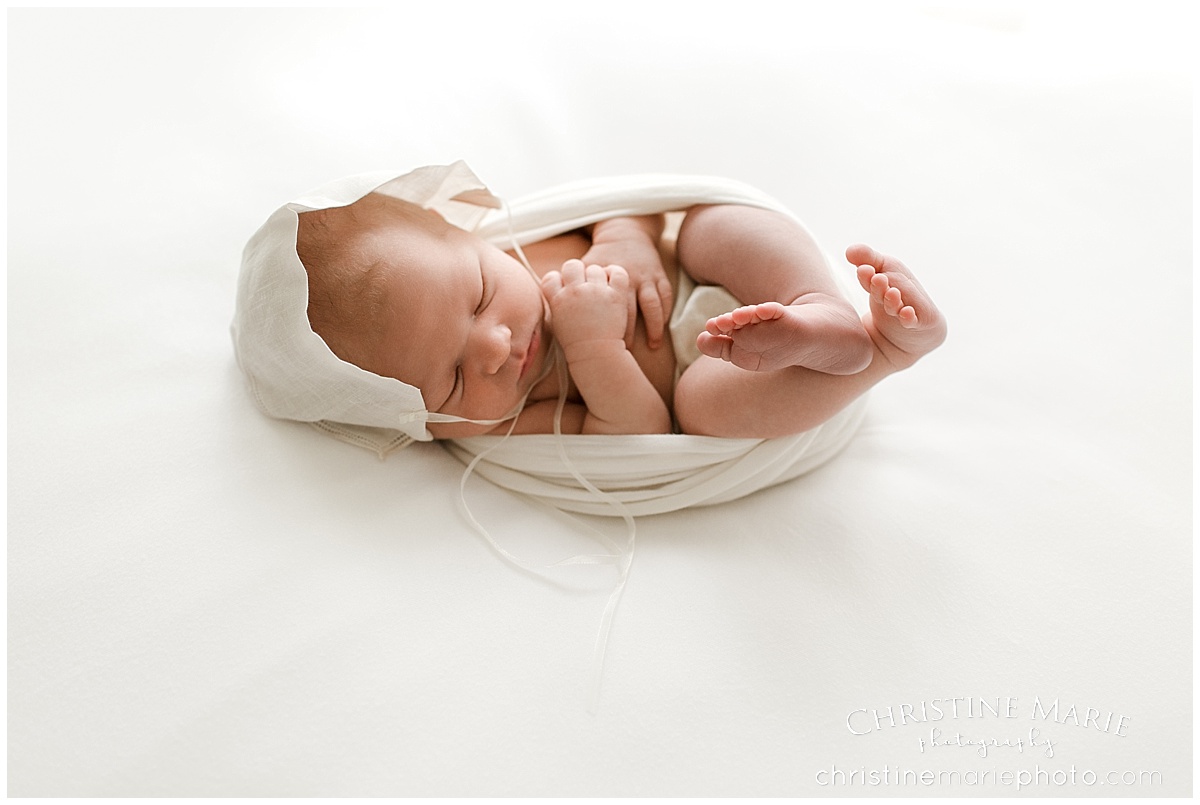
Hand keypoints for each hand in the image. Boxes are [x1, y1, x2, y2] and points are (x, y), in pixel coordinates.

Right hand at [541, 259, 629, 354]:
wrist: (596, 354)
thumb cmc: (576, 343)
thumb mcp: (557, 322)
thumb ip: (556, 303)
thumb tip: (557, 290)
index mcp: (558, 299)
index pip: (552, 276)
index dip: (558, 279)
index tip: (565, 287)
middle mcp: (575, 291)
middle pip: (572, 265)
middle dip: (577, 272)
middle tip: (583, 284)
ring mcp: (596, 291)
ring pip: (595, 268)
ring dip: (597, 276)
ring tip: (600, 289)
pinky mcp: (615, 294)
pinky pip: (616, 271)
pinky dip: (615, 273)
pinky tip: (613, 282)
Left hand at [583, 218, 673, 348]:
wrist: (625, 233)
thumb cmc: (601, 255)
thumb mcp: (586, 265)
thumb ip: (573, 283)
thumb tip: (554, 304)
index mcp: (607, 275)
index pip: (606, 306)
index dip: (606, 327)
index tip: (603, 345)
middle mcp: (629, 275)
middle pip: (630, 310)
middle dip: (628, 333)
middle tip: (624, 353)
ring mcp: (646, 275)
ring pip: (653, 305)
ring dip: (654, 327)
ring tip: (653, 345)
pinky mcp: (659, 274)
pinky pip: (666, 296)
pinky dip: (666, 313)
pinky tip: (663, 328)